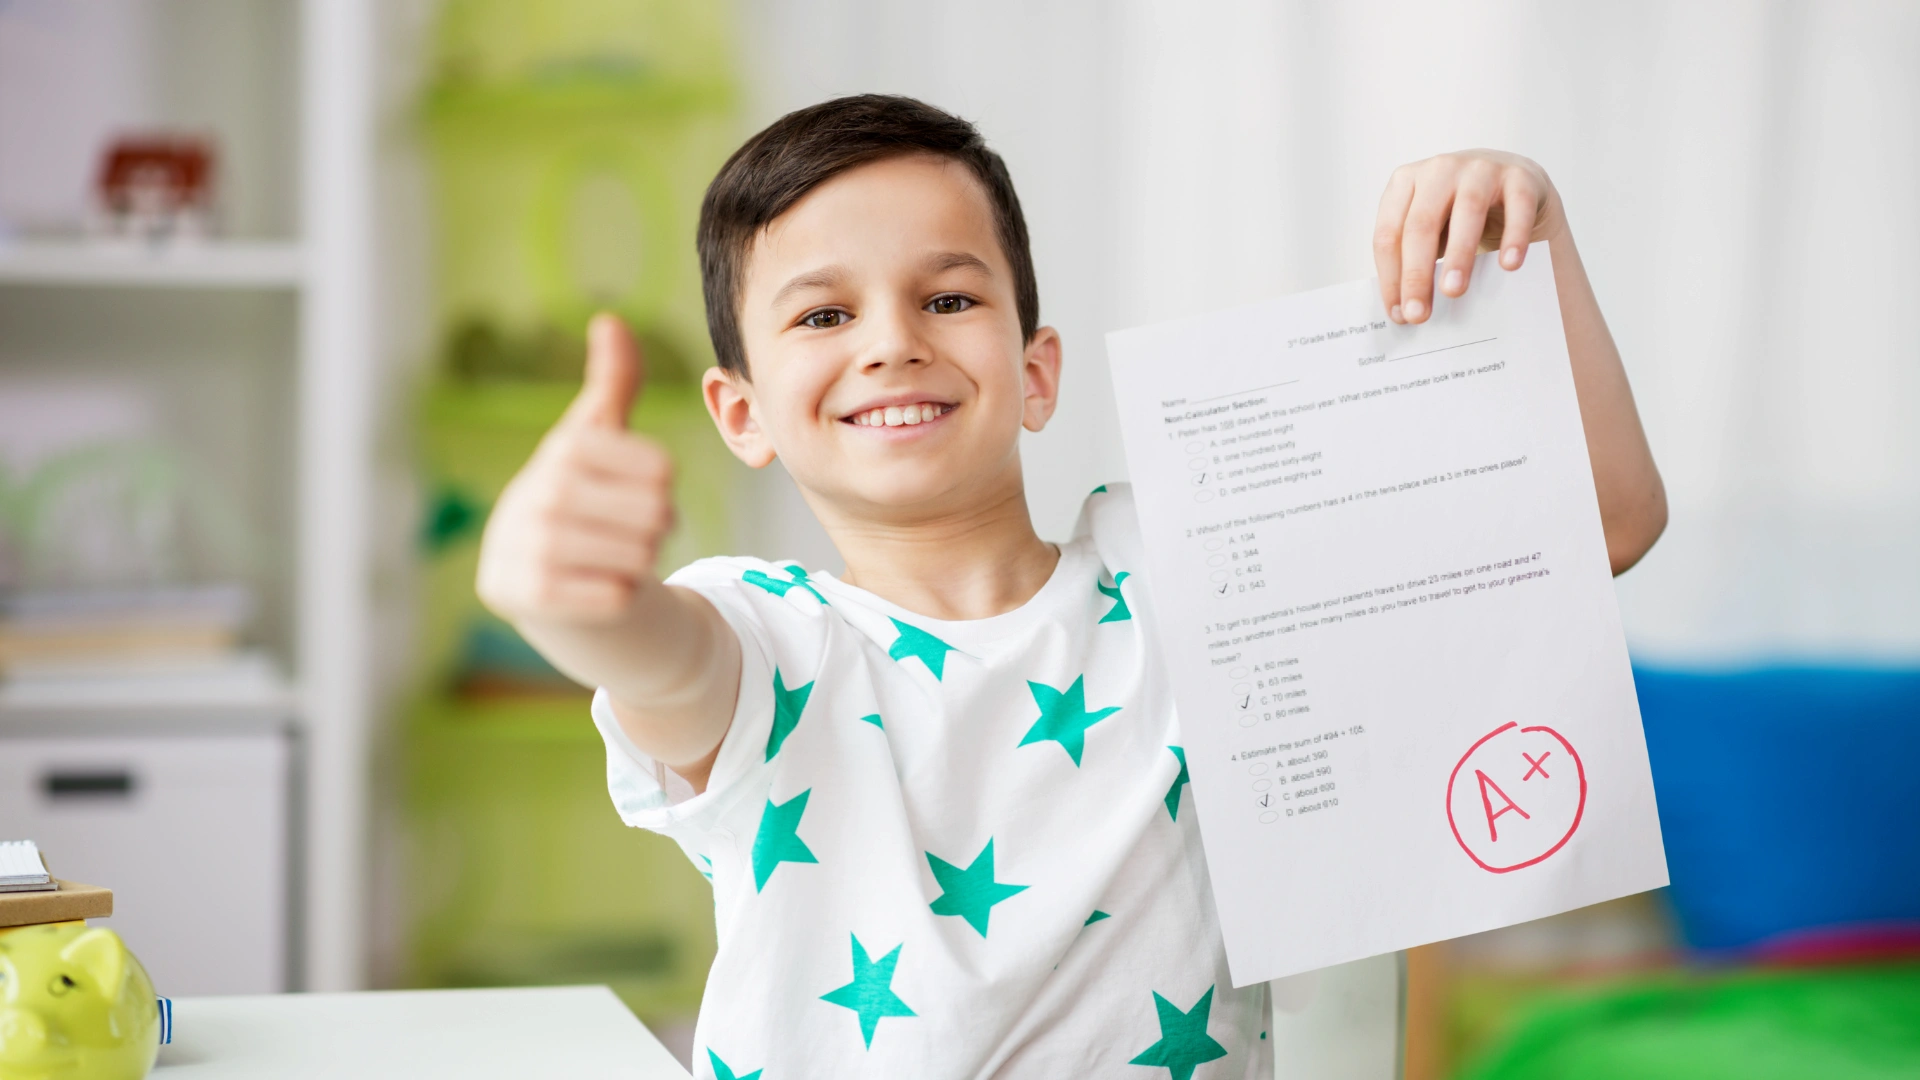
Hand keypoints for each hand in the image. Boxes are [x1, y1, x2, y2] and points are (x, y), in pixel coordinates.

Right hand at [477, 314, 675, 624]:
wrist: (534, 579)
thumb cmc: (581, 499)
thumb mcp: (595, 438)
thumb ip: (612, 383)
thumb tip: (610, 320)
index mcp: (565, 448)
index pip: (664, 471)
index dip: (662, 489)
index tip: (629, 493)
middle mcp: (542, 492)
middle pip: (657, 514)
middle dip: (653, 529)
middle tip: (620, 531)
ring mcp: (531, 545)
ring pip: (640, 556)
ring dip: (636, 562)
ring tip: (605, 556)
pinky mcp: (529, 595)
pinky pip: (614, 596)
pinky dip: (616, 596)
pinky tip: (592, 586)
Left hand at [1373, 150, 1563, 324]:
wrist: (1511, 182)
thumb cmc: (1458, 212)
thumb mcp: (1429, 228)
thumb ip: (1413, 258)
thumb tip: (1404, 311)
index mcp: (1405, 183)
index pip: (1388, 234)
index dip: (1391, 277)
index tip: (1399, 314)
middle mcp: (1439, 170)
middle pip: (1421, 225)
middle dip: (1417, 274)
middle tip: (1419, 313)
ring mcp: (1480, 169)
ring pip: (1467, 211)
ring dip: (1459, 255)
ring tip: (1454, 291)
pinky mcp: (1519, 177)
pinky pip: (1518, 207)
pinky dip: (1514, 236)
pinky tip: (1508, 266)